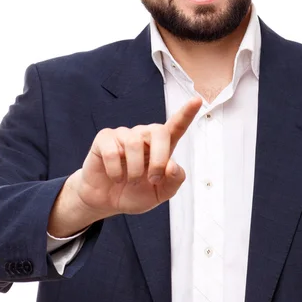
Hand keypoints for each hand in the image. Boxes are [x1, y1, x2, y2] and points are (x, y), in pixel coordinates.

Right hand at [52, 95, 201, 232]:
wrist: (105, 201)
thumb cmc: (134, 192)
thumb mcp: (159, 194)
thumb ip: (173, 181)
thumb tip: (172, 165)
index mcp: (162, 147)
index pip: (176, 126)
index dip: (187, 113)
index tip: (197, 100)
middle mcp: (144, 136)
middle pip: (159, 131)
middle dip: (159, 158)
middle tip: (153, 180)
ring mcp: (124, 135)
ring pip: (134, 144)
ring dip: (135, 171)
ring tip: (130, 181)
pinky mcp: (105, 139)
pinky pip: (113, 151)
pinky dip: (115, 171)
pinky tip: (114, 176)